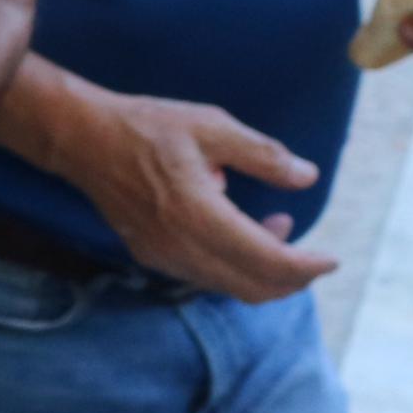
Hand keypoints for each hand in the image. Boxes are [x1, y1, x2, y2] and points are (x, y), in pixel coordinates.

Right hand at [50, 81, 330, 301]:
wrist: (81, 139)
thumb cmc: (146, 127)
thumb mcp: (210, 125)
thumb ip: (263, 154)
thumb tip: (307, 176)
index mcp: (200, 215)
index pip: (267, 261)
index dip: (306, 266)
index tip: (331, 258)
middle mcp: (181, 247)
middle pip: (253, 287)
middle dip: (291, 278)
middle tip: (312, 256)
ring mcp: (163, 256)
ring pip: (230, 287)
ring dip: (263, 272)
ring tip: (276, 230)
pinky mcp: (151, 255)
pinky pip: (206, 278)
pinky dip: (235, 269)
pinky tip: (238, 233)